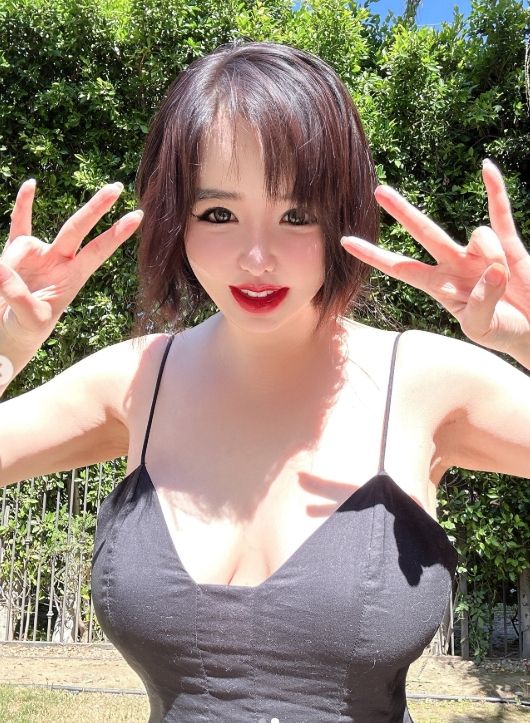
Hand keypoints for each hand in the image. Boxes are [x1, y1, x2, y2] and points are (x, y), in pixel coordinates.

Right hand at [0, 179, 142, 347]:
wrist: (12, 329)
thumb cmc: (29, 327)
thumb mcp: (29, 317)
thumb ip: (18, 296)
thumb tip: (0, 268)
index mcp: (73, 277)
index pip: (98, 251)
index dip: (116, 235)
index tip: (137, 216)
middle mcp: (60, 260)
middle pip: (79, 228)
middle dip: (98, 207)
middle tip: (117, 187)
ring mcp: (41, 252)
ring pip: (28, 241)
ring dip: (11, 263)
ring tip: (3, 292)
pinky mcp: (19, 250)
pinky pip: (20, 223)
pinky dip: (24, 204)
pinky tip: (30, 185)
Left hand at [341, 160, 529, 363]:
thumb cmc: (503, 333)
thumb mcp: (482, 328)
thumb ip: (480, 304)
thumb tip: (491, 269)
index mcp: (440, 287)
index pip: (401, 268)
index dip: (374, 257)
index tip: (346, 243)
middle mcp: (455, 265)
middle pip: (424, 232)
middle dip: (402, 212)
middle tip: (379, 191)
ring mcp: (480, 252)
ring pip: (479, 236)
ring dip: (493, 256)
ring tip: (507, 284)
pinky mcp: (509, 244)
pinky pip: (501, 212)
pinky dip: (495, 190)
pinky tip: (486, 167)